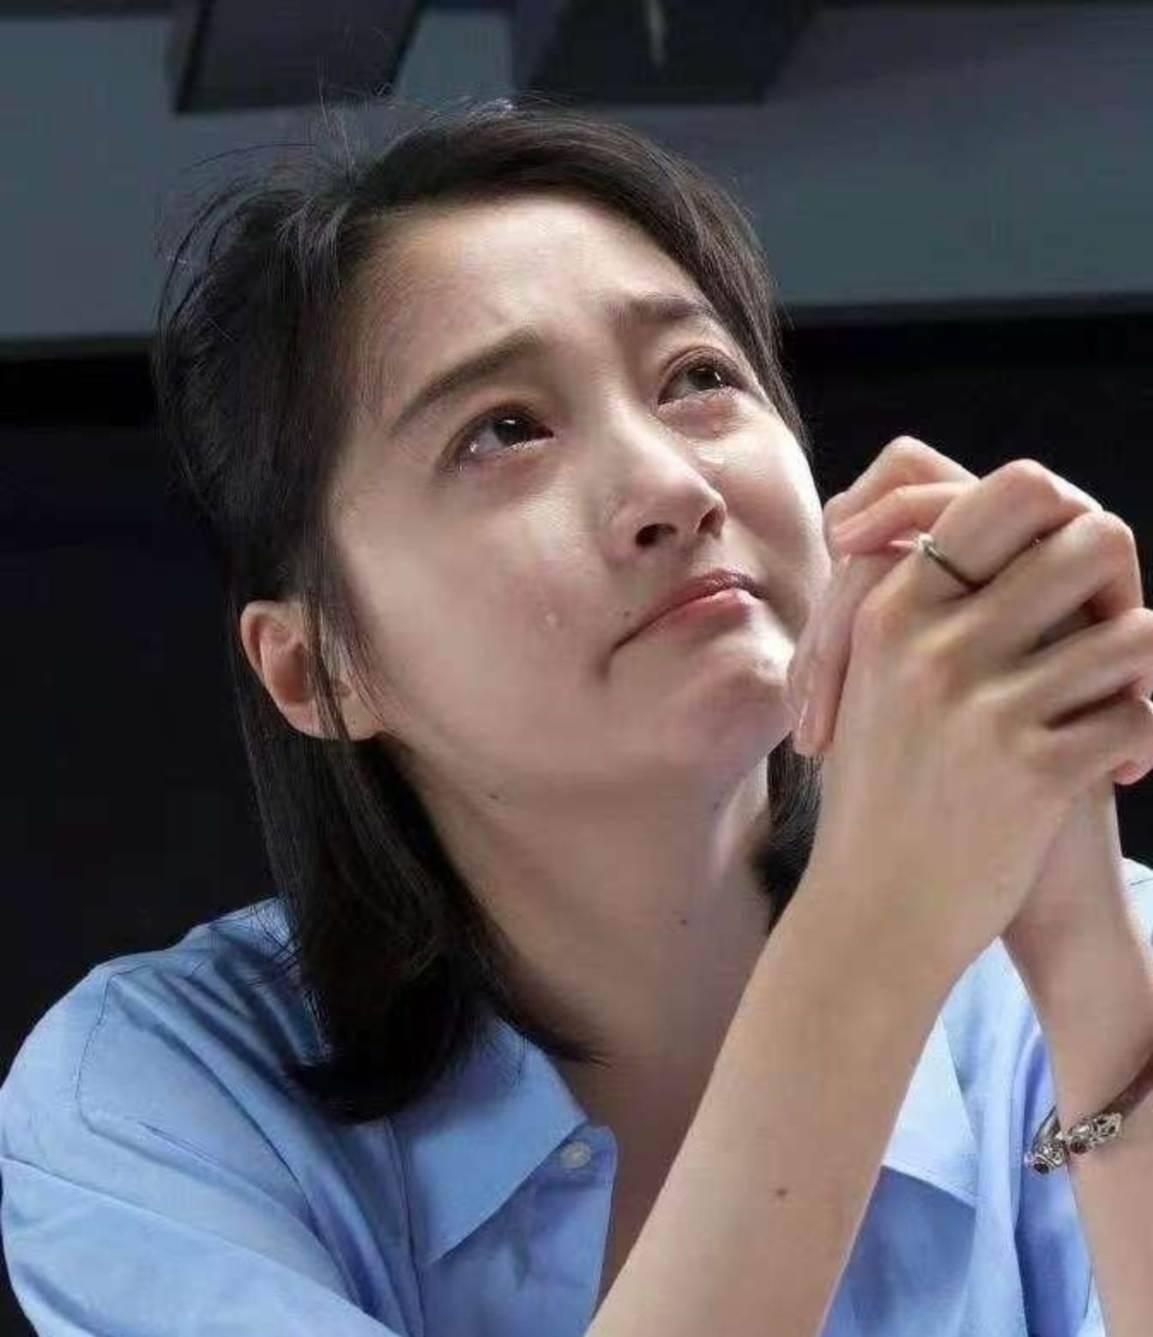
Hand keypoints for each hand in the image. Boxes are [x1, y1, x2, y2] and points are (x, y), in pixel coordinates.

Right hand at [786, 436, 1152, 967]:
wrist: (873, 914)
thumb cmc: (881, 794)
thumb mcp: (874, 683)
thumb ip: (926, 604)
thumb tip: (1006, 522)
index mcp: (892, 609)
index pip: (1012, 491)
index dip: (1066, 517)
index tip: (1067, 577)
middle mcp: (933, 644)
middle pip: (1092, 538)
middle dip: (1121, 582)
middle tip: (1109, 635)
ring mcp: (981, 705)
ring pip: (1135, 634)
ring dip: (1137, 673)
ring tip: (1112, 708)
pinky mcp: (1030, 769)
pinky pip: (1138, 717)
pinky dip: (1140, 743)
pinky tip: (1115, 773)